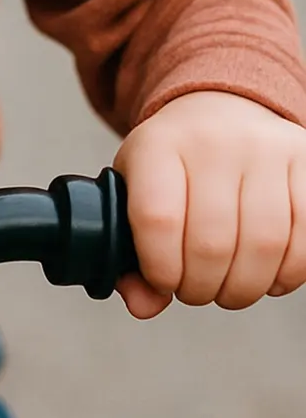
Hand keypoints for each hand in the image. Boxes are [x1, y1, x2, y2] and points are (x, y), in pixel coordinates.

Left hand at [113, 90, 305, 318]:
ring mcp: (266, 150)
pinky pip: (304, 241)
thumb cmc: (173, 165)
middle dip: (201, 287)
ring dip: (244, 287)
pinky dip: (286, 274)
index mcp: (159, 144)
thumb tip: (142, 306)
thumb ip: (128, 251)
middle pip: (213, 242)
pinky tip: (266, 274)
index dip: (160, 268)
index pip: (158, 219)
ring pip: (264, 246)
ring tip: (228, 287)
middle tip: (195, 289)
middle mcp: (214, 141)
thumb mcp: (135, 191)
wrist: (222, 111)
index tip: (161, 280)